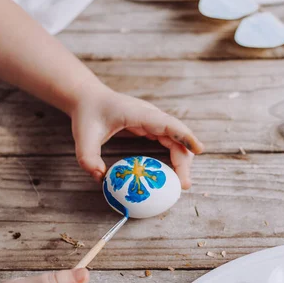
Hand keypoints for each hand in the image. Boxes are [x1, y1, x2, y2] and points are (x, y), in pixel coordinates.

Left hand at [71, 84, 203, 188]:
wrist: (88, 98)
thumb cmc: (87, 114)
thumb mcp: (83, 137)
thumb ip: (88, 158)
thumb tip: (101, 178)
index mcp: (138, 113)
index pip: (168, 124)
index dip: (185, 136)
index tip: (199, 149)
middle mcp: (151, 115)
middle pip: (178, 136)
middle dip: (185, 159)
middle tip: (184, 184)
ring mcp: (153, 121)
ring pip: (176, 140)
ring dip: (183, 160)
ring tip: (182, 182)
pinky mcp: (151, 127)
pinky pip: (169, 141)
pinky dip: (175, 156)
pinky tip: (175, 172)